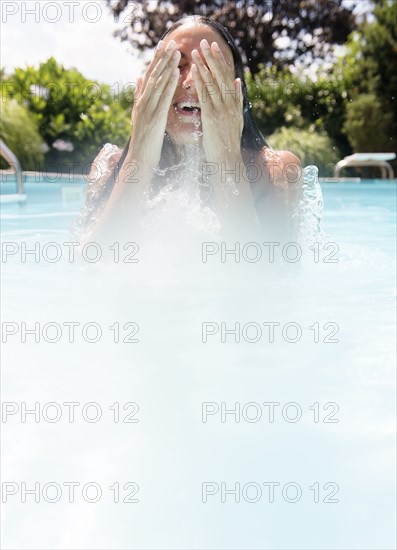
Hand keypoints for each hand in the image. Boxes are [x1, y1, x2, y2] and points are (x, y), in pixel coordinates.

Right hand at [128, 39, 180, 169]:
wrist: (140, 160)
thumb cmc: (143, 141)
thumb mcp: (139, 115)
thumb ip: (138, 96)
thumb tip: (138, 77)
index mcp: (141, 101)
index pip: (149, 76)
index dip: (156, 60)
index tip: (163, 45)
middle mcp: (143, 103)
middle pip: (153, 76)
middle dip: (162, 59)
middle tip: (171, 42)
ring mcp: (148, 110)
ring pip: (158, 84)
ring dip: (167, 66)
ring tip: (175, 52)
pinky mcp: (155, 119)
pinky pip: (163, 98)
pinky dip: (169, 84)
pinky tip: (175, 73)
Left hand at [191, 39, 243, 163]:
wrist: (227, 160)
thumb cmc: (228, 143)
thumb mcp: (236, 119)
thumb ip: (237, 99)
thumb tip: (237, 81)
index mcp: (235, 103)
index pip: (227, 77)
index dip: (220, 61)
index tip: (214, 48)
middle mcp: (230, 104)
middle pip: (221, 75)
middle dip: (213, 58)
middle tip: (205, 42)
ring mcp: (222, 109)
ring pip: (213, 82)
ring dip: (204, 65)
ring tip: (197, 51)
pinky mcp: (212, 116)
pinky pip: (205, 95)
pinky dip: (200, 81)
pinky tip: (195, 70)